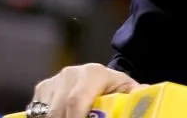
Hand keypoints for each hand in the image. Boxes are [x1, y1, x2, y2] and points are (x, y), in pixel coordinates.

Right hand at [30, 63, 145, 117]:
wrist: (99, 77)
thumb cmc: (114, 87)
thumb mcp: (126, 89)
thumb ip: (135, 94)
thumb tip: (147, 98)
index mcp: (93, 73)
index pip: (76, 100)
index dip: (77, 117)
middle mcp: (70, 73)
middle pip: (59, 109)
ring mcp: (54, 81)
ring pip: (46, 111)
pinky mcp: (42, 89)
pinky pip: (38, 111)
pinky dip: (48, 117)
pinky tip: (63, 116)